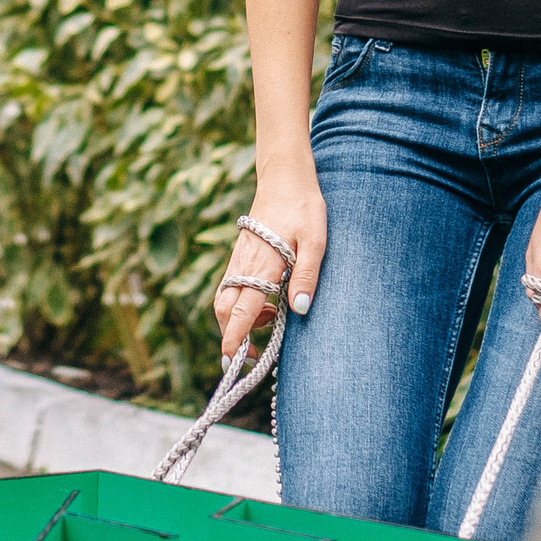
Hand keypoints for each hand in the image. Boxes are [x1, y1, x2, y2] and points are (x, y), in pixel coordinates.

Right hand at [211, 158, 325, 359]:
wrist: (285, 177)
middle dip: (231, 336)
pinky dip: (241, 303)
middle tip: (253, 354)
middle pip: (224, 310)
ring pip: (226, 298)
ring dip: (238, 320)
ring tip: (268, 322)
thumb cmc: (304, 208)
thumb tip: (300, 310)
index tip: (233, 362)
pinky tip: (265, 302)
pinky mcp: (242, 254)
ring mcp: (240, 259)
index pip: (241, 310)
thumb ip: (307, 276)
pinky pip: (232, 286)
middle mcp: (244, 265)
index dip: (235, 339)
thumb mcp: (316, 241)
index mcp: (262, 265)